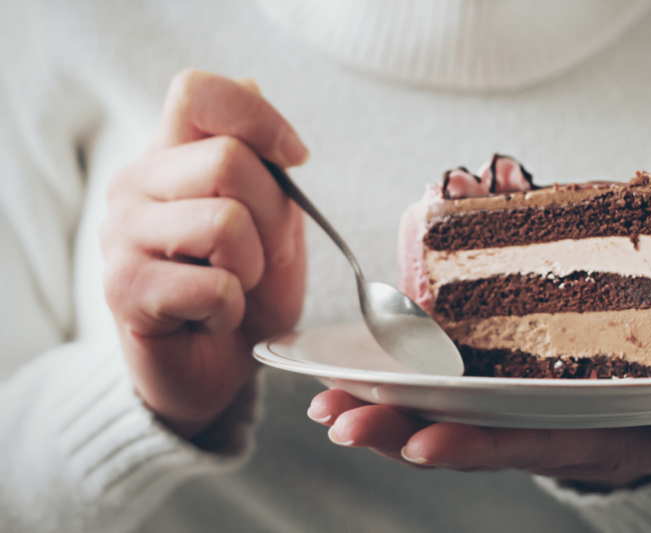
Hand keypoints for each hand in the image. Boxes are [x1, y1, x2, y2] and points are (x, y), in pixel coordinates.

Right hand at [102, 69, 307, 438]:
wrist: (217, 365)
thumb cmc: (246, 289)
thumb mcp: (274, 222)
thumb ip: (263, 164)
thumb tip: (250, 85)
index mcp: (170, 155)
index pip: (198, 91)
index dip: (258, 117)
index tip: (294, 159)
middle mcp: (135, 184)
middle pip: (229, 159)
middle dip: (271, 217)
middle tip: (256, 257)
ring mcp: (121, 234)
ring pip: (226, 221)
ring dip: (252, 267)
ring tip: (232, 286)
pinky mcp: (123, 288)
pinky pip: (215, 284)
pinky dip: (232, 308)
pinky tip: (211, 316)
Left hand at [308, 390, 650, 490]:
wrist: (632, 418)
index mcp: (564, 436)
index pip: (510, 444)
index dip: (467, 445)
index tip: (419, 442)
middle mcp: (518, 427)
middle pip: (451, 431)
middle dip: (394, 430)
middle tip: (339, 421)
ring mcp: (494, 406)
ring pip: (430, 410)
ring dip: (376, 407)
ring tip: (323, 403)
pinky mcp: (483, 382)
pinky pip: (432, 383)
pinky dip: (391, 379)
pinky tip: (347, 371)